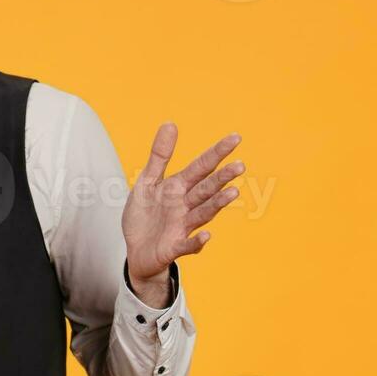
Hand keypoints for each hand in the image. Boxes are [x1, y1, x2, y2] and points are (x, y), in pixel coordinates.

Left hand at [122, 125, 244, 307]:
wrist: (136, 251)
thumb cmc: (145, 216)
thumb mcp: (147, 182)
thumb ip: (159, 156)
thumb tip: (170, 123)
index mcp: (178, 187)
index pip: (201, 167)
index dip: (216, 153)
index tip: (236, 138)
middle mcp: (185, 206)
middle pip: (206, 189)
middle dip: (222, 178)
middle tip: (240, 166)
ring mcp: (182, 227)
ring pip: (203, 213)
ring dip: (216, 204)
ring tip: (232, 193)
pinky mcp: (174, 247)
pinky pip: (187, 245)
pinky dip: (197, 242)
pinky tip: (207, 235)